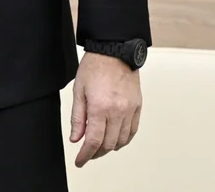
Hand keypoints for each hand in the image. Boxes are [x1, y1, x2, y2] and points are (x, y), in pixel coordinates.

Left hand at [69, 51, 142, 166]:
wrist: (114, 52)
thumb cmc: (94, 67)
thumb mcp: (78, 91)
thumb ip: (78, 117)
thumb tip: (76, 138)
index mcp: (100, 107)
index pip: (94, 141)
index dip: (86, 155)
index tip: (80, 161)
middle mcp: (117, 111)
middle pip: (108, 144)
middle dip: (96, 153)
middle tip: (87, 154)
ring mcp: (130, 110)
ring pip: (122, 140)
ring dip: (110, 148)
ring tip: (99, 147)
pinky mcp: (137, 107)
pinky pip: (133, 131)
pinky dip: (124, 140)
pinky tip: (115, 140)